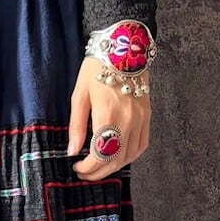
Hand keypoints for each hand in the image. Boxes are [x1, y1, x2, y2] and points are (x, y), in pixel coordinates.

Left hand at [66, 56, 151, 181]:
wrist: (123, 48)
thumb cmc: (97, 69)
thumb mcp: (79, 96)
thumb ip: (76, 126)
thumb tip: (72, 151)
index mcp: (108, 115)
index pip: (99, 155)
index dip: (87, 167)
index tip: (77, 167)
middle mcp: (128, 121)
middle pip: (115, 160)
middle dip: (98, 172)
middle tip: (84, 172)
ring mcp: (140, 119)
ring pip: (129, 156)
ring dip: (113, 167)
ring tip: (98, 167)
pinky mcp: (147, 116)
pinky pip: (141, 145)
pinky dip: (130, 156)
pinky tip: (118, 157)